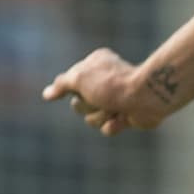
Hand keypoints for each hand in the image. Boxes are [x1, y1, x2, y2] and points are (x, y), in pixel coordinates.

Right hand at [42, 48, 165, 135]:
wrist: (146, 98)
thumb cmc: (112, 84)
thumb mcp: (79, 78)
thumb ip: (62, 84)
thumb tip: (47, 94)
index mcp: (95, 65)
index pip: (70, 84)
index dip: (74, 89)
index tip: (84, 87)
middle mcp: (104, 82)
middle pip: (78, 104)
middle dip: (88, 105)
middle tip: (102, 98)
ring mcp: (115, 100)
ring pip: (92, 119)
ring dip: (101, 115)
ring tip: (116, 108)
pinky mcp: (126, 116)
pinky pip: (107, 129)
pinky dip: (114, 124)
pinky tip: (123, 118)